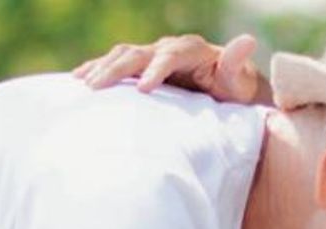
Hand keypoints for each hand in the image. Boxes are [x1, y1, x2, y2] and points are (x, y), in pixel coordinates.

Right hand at [73, 34, 261, 102]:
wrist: (226, 91)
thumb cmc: (235, 91)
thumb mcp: (241, 81)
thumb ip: (239, 63)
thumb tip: (248, 40)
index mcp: (192, 50)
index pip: (170, 56)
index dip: (156, 70)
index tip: (142, 89)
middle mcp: (168, 48)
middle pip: (138, 53)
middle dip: (117, 70)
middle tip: (96, 89)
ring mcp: (152, 55)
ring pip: (122, 55)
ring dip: (101, 68)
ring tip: (83, 85)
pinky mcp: (142, 66)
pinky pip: (115, 63)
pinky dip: (96, 68)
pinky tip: (77, 79)